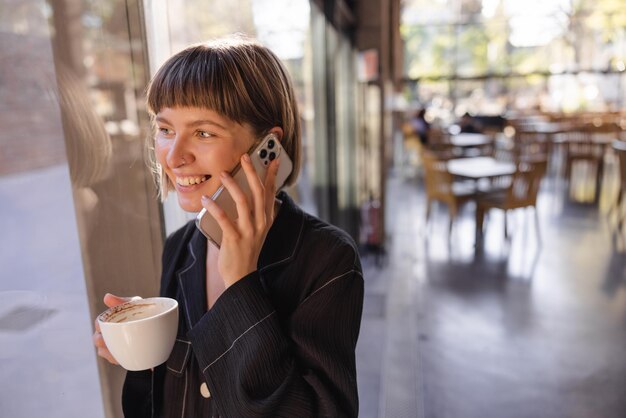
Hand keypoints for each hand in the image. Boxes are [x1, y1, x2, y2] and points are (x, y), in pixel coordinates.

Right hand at [93, 293, 140, 364]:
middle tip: (106, 340)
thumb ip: (122, 302)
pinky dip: (116, 358)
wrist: (160, 326)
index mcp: (111, 319)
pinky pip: (114, 359)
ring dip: (107, 352)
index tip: (102, 326)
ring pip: (103, 351)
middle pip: (97, 339)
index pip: (99, 323)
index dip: (99, 325)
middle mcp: (109, 333)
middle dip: (100, 340)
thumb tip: (106, 297)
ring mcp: (114, 345)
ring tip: (117, 349)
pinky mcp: (121, 355)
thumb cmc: (144, 312)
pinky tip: (123, 356)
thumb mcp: (135, 305)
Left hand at [201, 154, 279, 286]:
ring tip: (222, 173)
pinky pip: (224, 218)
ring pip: (244, 202)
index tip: (273, 159)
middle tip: (245, 157)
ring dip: (232, 185)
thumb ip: (252, 213)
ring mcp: (249, 231)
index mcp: (266, 219)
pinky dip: (214, 207)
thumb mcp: (254, 230)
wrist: (241, 277)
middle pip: (259, 192)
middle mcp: (261, 223)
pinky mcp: (235, 239)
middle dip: (252, 172)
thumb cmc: (245, 251)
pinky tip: (206, 198)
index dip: (273, 175)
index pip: (271, 193)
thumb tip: (240, 192)